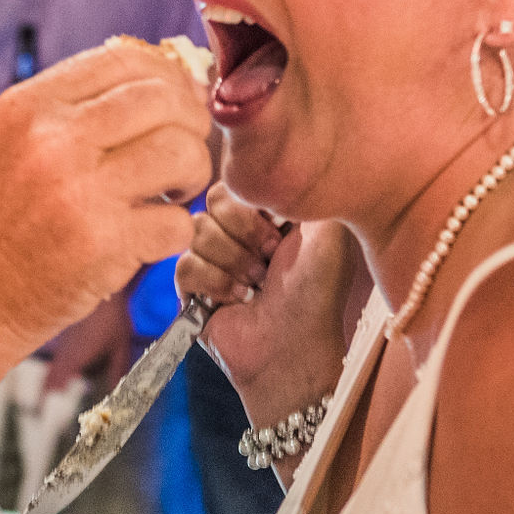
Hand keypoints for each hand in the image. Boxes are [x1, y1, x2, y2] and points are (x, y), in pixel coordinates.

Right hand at [0, 40, 212, 395]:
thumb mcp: (9, 145)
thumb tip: (159, 86)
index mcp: (27, 106)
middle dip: (191, 124)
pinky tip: (150, 238)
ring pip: (182, 152)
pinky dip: (176, 232)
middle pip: (163, 98)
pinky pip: (177, 223)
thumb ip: (72, 112)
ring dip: (193, 173)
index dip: (169, 78)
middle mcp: (52, 139)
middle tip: (183, 152)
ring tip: (171, 193)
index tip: (180, 104)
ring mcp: (78, 191)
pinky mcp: (102, 245)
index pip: (125, 59)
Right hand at [179, 189, 366, 427]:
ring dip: (233, 263)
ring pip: (196, 230)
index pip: (238, 181)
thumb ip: (309, 187)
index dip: (255, 208)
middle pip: (212, 200)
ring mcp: (212, 258)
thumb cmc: (317, 294)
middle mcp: (238, 231)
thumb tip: (276, 166)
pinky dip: (214, 283)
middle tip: (268, 263)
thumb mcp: (329, 232)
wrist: (295, 347)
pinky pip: (183, 264)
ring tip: (256, 286)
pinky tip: (237, 299)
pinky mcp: (191, 287)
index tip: (281, 233)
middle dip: (244, 235)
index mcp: (267, 212)